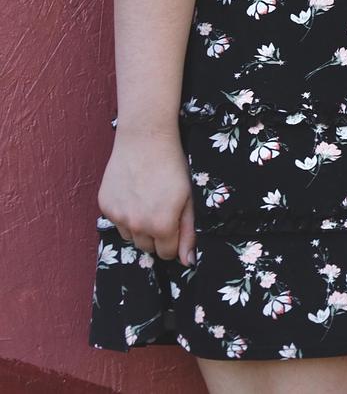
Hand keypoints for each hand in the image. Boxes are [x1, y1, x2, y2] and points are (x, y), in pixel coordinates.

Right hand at [97, 124, 196, 267]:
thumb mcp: (188, 198)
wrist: (145, 137)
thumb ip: (188, 232)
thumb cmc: (172, 165)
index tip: (174, 221)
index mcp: (162, 226)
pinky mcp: (105, 205)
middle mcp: (137, 226)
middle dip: (156, 234)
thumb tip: (187, 261)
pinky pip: (116, 220)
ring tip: (147, 198)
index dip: (173, 239)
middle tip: (161, 208)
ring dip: (138, 226)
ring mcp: (118, 216)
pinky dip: (124, 212)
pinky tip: (133, 191)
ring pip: (131, 236)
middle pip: (147, 247)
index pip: (167, 254)